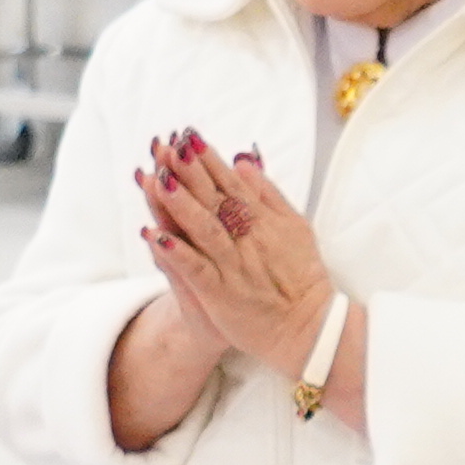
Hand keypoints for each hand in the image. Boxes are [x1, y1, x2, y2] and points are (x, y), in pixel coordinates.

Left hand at [128, 128, 341, 375]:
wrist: (309, 328)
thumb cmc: (301, 277)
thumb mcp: (295, 227)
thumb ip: (269, 193)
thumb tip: (244, 160)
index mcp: (263, 221)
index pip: (231, 184)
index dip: (209, 160)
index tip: (189, 137)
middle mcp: (247, 239)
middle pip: (214, 200)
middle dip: (191, 172)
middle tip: (169, 146)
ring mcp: (233, 266)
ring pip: (204, 229)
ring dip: (181, 204)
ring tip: (159, 180)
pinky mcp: (221, 293)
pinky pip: (196, 269)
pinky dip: (176, 253)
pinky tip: (155, 235)